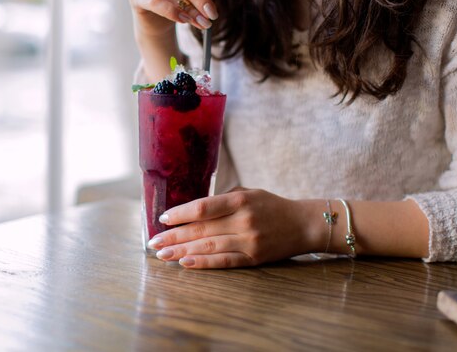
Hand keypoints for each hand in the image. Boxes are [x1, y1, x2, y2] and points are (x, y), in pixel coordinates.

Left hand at [147, 188, 317, 268]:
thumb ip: (222, 199)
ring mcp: (249, 241)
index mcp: (240, 200)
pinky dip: (203, 263)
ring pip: (208, 246)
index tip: (163, 218)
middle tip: (153, 241)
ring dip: (182, 251)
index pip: (203, 207)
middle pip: (201, 229)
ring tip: (162, 254)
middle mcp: (243, 220)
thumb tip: (191, 210)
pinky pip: (224, 261)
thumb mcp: (249, 193)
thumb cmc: (271, 206)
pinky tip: (185, 263)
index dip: (180, 213)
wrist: (303, 224)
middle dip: (174, 235)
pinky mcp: (253, 258)